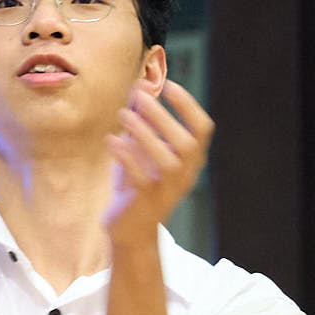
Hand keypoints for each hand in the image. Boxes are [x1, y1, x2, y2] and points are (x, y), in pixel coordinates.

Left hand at [103, 80, 212, 238]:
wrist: (131, 228)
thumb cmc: (138, 182)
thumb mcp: (142, 150)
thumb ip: (143, 122)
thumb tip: (139, 88)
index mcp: (190, 159)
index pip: (202, 129)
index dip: (189, 106)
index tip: (169, 85)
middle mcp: (186, 175)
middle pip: (187, 144)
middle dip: (163, 116)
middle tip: (139, 96)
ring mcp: (168, 190)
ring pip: (167, 161)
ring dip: (145, 134)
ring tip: (123, 114)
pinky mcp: (147, 202)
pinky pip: (141, 178)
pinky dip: (126, 156)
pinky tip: (111, 140)